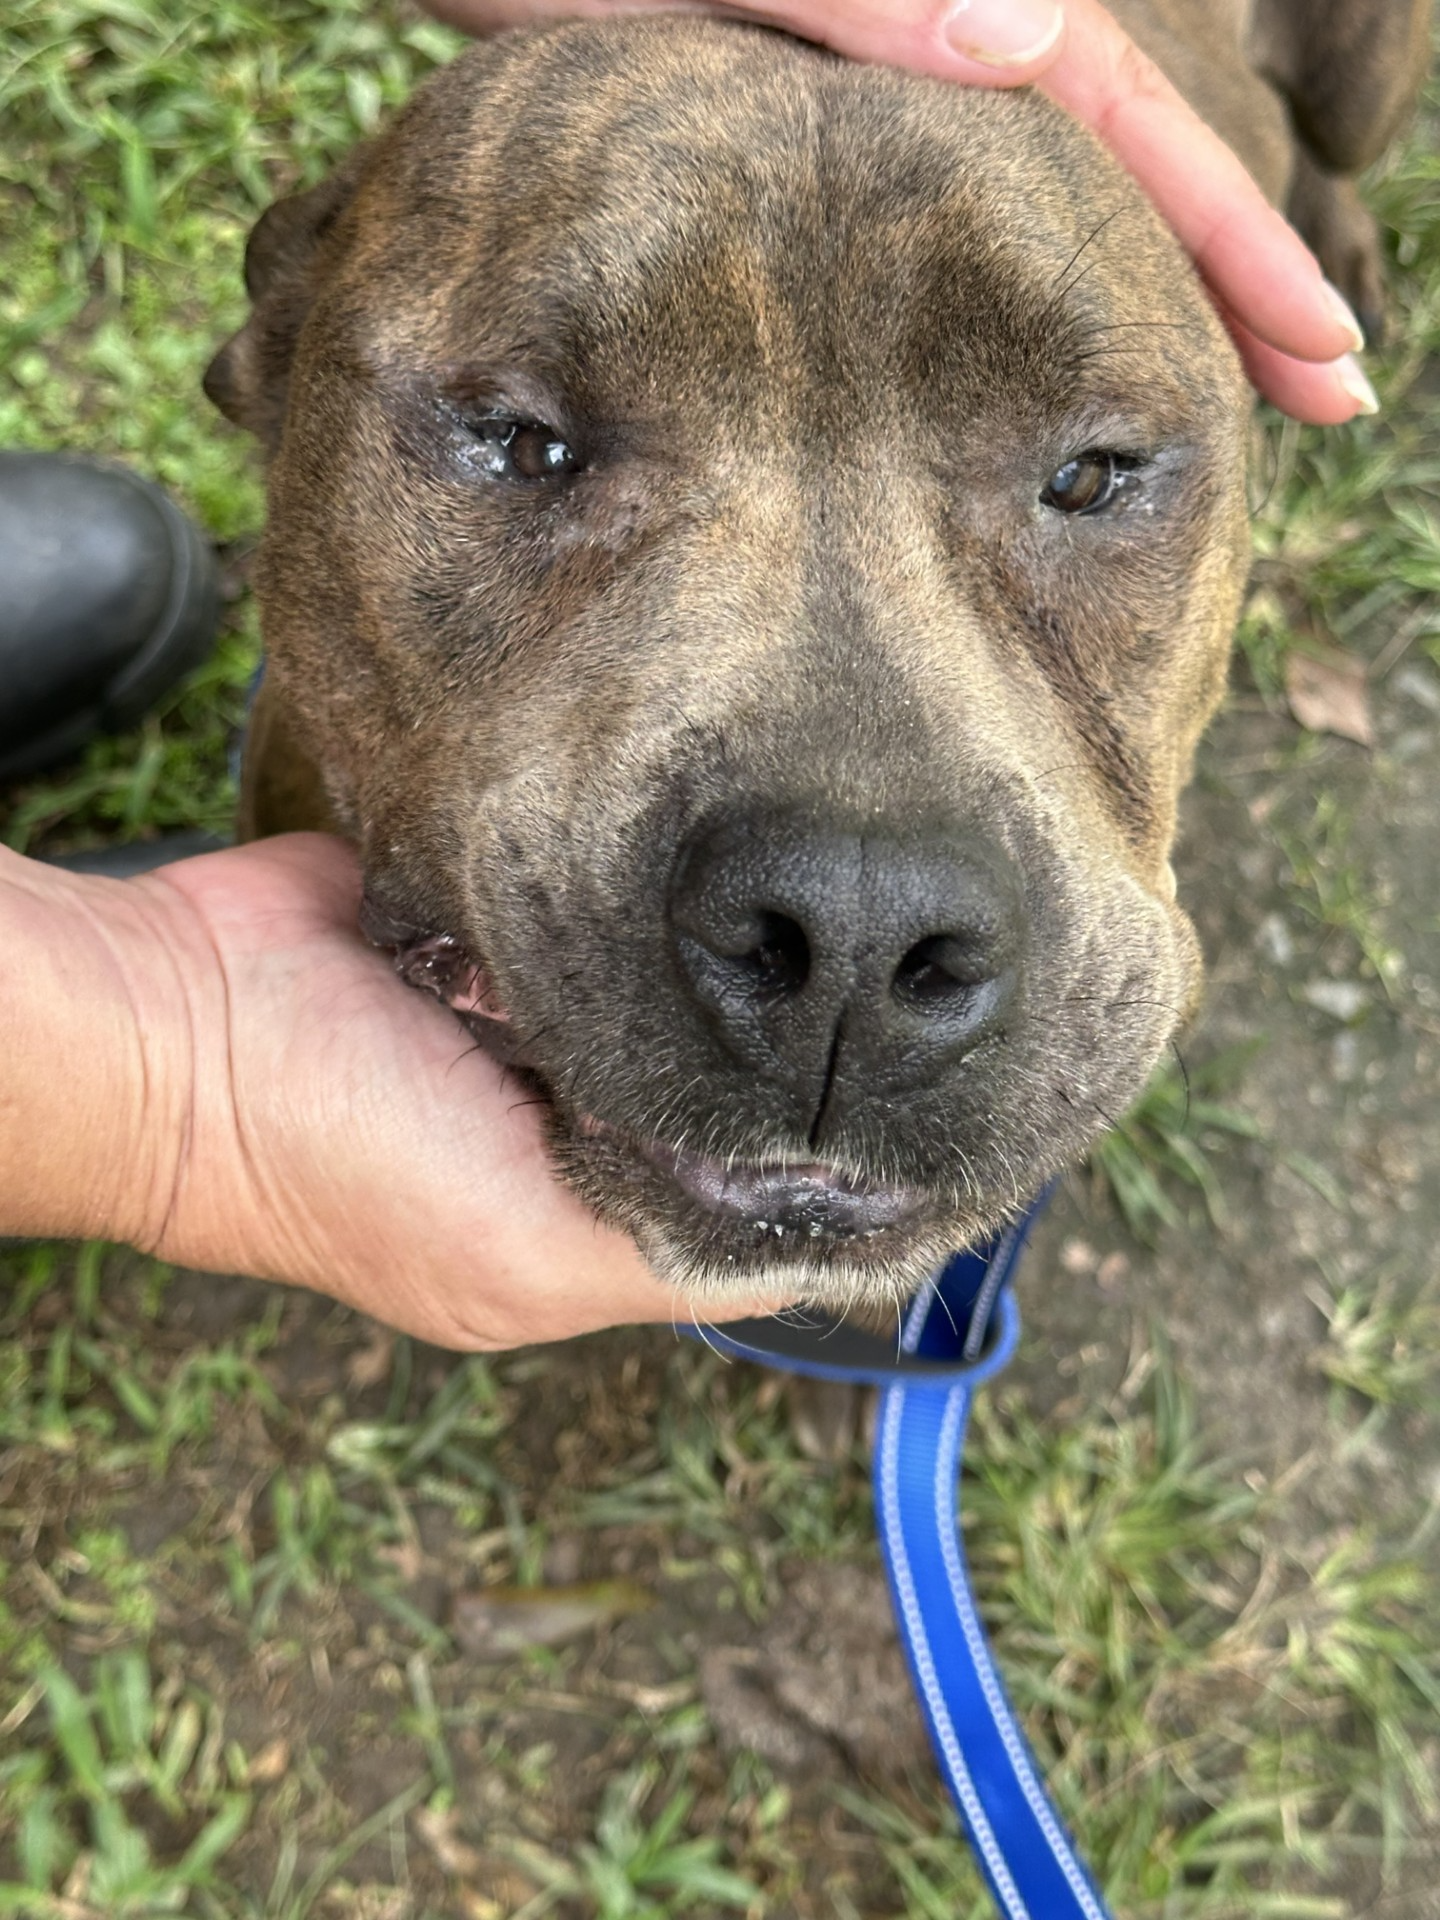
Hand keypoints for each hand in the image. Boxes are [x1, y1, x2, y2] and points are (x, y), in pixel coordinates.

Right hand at [1, 837, 769, 1350]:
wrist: (185, 1013)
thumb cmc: (337, 1159)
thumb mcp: (523, 1253)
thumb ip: (669, 1254)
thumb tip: (819, 1248)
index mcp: (574, 1219)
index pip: (733, 1200)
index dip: (813, 1161)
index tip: (900, 1102)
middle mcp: (563, 1120)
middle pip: (714, 1083)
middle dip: (759, 1045)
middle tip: (829, 993)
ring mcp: (533, 1015)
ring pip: (677, 988)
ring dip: (701, 962)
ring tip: (755, 924)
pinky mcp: (503, 922)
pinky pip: (604, 901)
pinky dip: (628, 893)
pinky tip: (676, 877)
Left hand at [420, 0, 1375, 424]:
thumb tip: (1026, 39)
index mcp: (943, 2)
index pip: (1130, 120)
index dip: (1233, 243)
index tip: (1317, 352)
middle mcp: (943, 30)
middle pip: (1128, 159)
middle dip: (1230, 273)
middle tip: (1325, 389)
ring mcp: (899, 76)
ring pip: (1058, 190)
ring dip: (1145, 282)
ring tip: (1221, 380)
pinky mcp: (836, 118)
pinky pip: (965, 204)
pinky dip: (1024, 275)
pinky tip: (1042, 342)